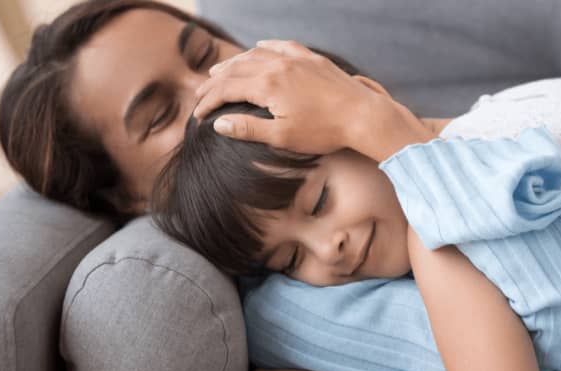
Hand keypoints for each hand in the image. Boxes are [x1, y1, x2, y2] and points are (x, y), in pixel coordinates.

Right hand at [193, 40, 433, 161]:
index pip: (227, 90)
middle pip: (236, 69)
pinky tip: (258, 47)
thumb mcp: (282, 136)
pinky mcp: (312, 59)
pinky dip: (265, 46)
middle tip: (201, 92)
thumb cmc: (324, 131)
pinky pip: (281, 45)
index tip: (198, 114)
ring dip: (235, 62)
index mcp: (267, 86)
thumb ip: (248, 128)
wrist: (362, 115)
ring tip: (220, 71)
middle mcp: (278, 66)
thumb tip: (219, 124)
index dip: (209, 102)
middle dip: (215, 82)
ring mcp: (296, 59)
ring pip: (256, 54)